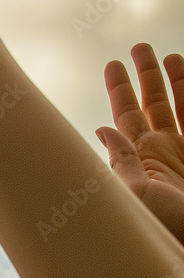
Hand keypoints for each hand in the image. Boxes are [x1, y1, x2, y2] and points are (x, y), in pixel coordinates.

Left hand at [98, 43, 183, 245]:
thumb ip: (123, 163)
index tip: (113, 63)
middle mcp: (165, 154)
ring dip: (176, 82)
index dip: (121, 89)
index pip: (126, 116)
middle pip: (154, 105)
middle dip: (147, 77)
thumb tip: (102, 128)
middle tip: (139, 47)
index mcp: (140, 160)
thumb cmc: (168, 230)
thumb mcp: (136, 198)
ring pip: (182, 109)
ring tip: (169, 55)